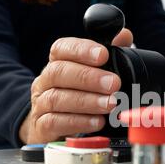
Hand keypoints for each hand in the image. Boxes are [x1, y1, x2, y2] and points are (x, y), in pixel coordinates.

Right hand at [19, 29, 132, 143]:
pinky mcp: (41, 127)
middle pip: (58, 72)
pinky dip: (79, 122)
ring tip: (111, 104)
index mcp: (57, 63)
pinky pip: (55, 123)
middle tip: (114, 84)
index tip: (103, 55)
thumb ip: (110, 53)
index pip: (61, 48)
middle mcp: (45, 81)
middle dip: (88, 77)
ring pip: (57, 98)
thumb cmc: (79, 95)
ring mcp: (40, 104)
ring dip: (87, 101)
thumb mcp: (95, 73)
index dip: (81, 50)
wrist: (54, 127)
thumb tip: (124, 35)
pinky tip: (98, 122)